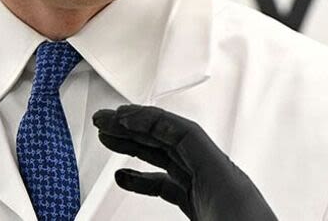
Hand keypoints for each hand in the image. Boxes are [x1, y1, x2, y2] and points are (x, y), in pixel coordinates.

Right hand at [93, 105, 277, 220]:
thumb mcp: (207, 219)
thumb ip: (172, 193)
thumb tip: (132, 181)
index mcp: (223, 175)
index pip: (182, 133)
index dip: (149, 120)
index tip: (120, 117)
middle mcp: (217, 176)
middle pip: (171, 140)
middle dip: (135, 128)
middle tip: (104, 121)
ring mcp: (210, 190)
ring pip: (168, 160)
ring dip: (136, 148)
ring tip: (108, 140)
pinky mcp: (204, 206)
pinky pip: (171, 185)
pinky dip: (146, 178)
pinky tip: (126, 177)